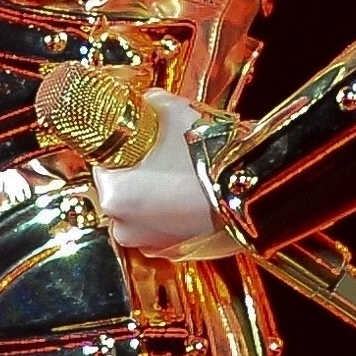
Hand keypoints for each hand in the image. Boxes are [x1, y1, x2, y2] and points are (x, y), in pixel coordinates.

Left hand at [90, 91, 239, 258]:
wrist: (253, 185)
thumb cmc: (208, 153)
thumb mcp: (169, 109)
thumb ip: (145, 105)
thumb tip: (142, 103)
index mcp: (113, 193)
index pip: (101, 164)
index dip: (122, 149)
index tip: (137, 141)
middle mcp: (124, 226)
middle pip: (120, 190)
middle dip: (136, 174)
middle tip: (162, 155)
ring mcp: (150, 244)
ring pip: (141, 211)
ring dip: (153, 196)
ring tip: (180, 175)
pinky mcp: (174, 253)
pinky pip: (162, 228)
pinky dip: (171, 215)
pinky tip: (190, 195)